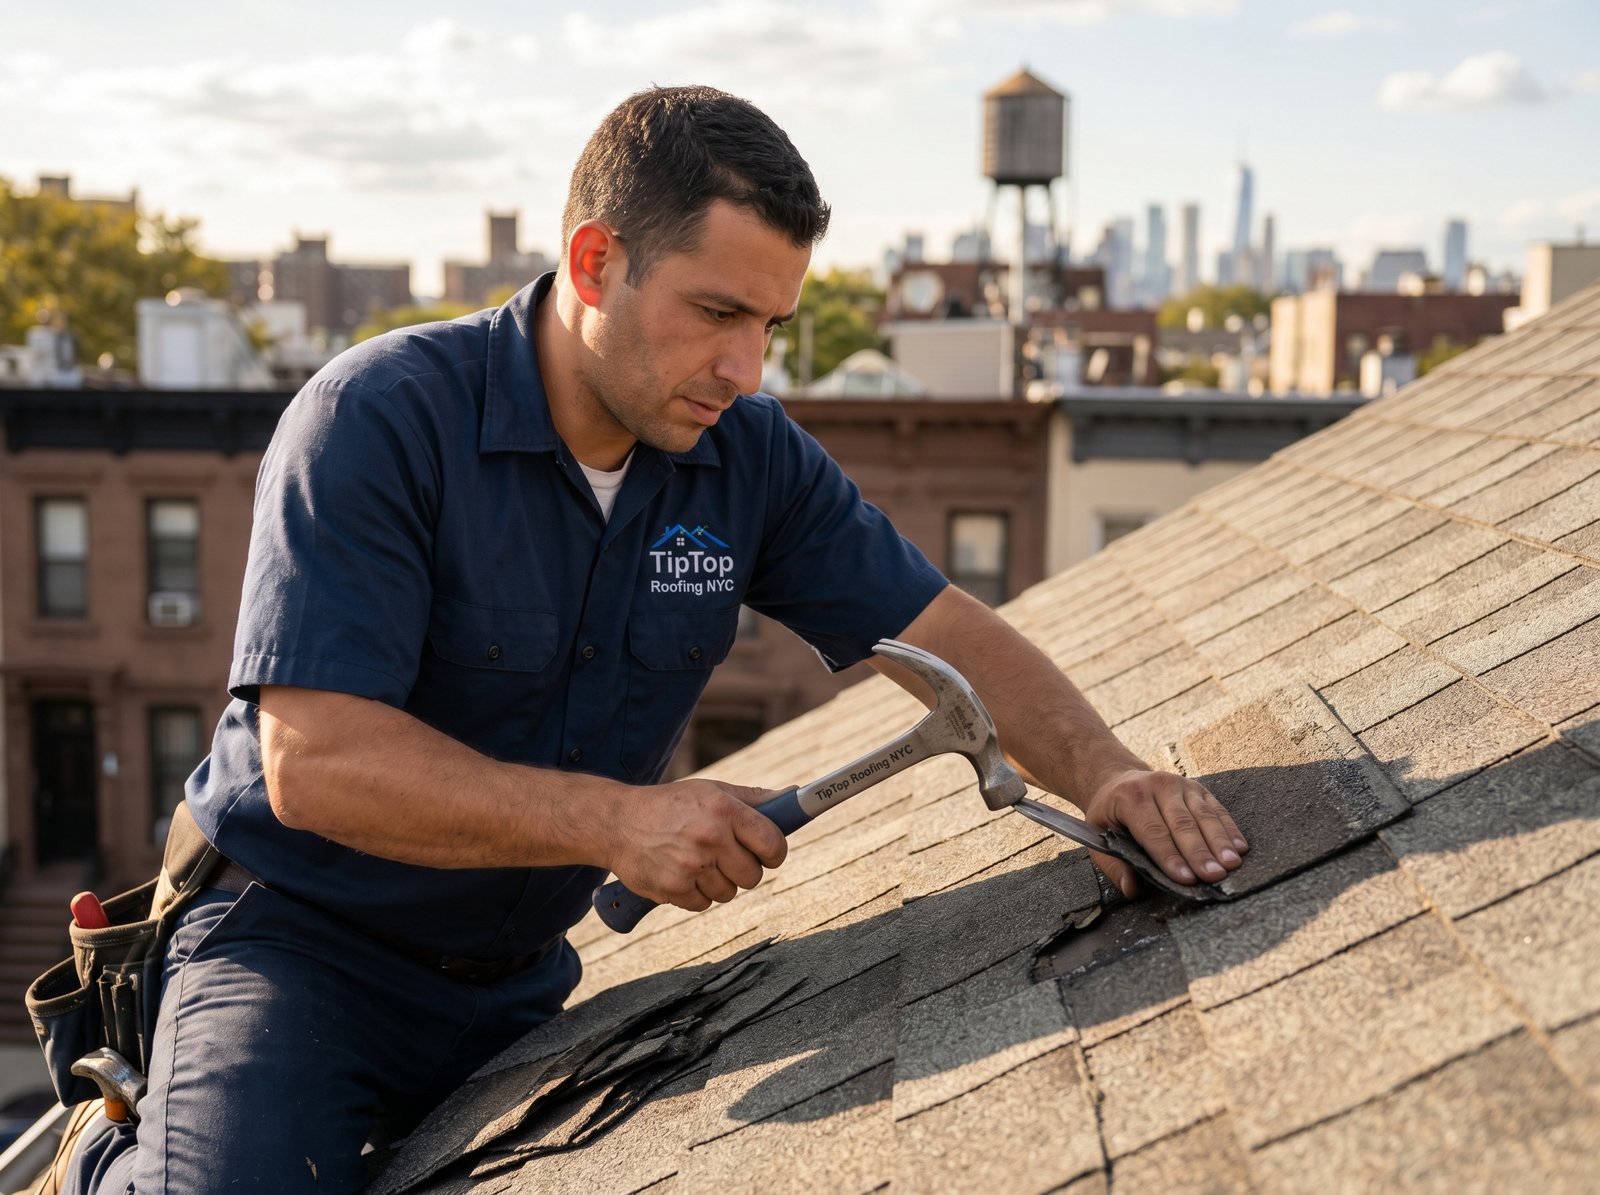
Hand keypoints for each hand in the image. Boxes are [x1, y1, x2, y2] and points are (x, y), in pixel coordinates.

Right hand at [602, 779, 788, 911]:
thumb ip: (755, 798)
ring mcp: (691, 866)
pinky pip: (704, 904)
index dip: (774, 852)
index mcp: (724, 810)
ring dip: (718, 882)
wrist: (617, 822)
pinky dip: (696, 894)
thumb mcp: (712, 791)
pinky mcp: (673, 889)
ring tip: (697, 861)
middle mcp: (710, 838)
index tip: (767, 853)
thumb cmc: (672, 805)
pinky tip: (681, 873)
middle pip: (754, 876)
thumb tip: (795, 797)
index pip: (773, 844)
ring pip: (729, 893)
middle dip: (744, 869)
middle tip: (725, 856)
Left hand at [1080, 768, 1247, 897]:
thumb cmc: (1110, 815)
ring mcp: (1181, 784)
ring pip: (1203, 815)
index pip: (1152, 831)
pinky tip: (1240, 847)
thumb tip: (1131, 890)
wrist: (1118, 779)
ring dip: (1219, 842)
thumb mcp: (1098, 836)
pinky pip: (1217, 809)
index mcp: (1130, 797)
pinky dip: (1229, 829)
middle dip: (1199, 852)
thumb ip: (1114, 864)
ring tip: (1232, 865)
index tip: (1186, 879)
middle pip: (1182, 824)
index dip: (1170, 856)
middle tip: (1214, 876)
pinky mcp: (1198, 789)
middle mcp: (1158, 786)